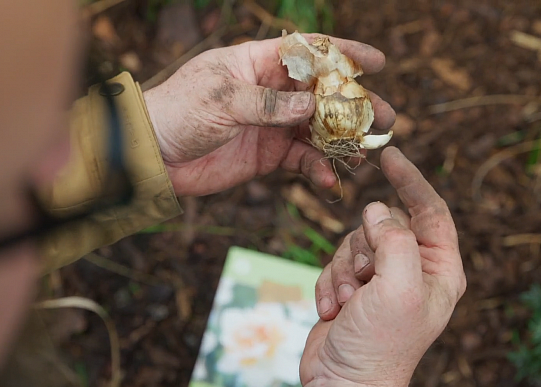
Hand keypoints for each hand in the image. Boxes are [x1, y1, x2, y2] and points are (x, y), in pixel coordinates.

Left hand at [143, 35, 394, 196]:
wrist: (154, 156)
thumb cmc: (179, 112)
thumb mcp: (222, 100)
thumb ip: (268, 104)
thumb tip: (312, 105)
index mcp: (258, 63)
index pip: (309, 52)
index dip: (345, 54)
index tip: (378, 62)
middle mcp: (271, 92)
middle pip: (323, 94)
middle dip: (355, 106)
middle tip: (385, 119)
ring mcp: (273, 124)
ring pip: (318, 130)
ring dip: (343, 142)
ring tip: (365, 154)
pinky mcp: (269, 155)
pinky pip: (301, 161)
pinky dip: (317, 169)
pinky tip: (329, 180)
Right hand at [296, 147, 465, 386]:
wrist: (343, 381)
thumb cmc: (381, 344)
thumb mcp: (399, 287)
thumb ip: (394, 239)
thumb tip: (376, 209)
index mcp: (439, 269)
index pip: (431, 210)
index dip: (412, 181)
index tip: (391, 155)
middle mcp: (412, 270)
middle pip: (383, 224)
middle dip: (364, 247)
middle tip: (364, 279)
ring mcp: (381, 278)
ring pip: (354, 241)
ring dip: (344, 269)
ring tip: (348, 301)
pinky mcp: (352, 286)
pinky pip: (335, 261)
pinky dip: (329, 282)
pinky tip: (333, 310)